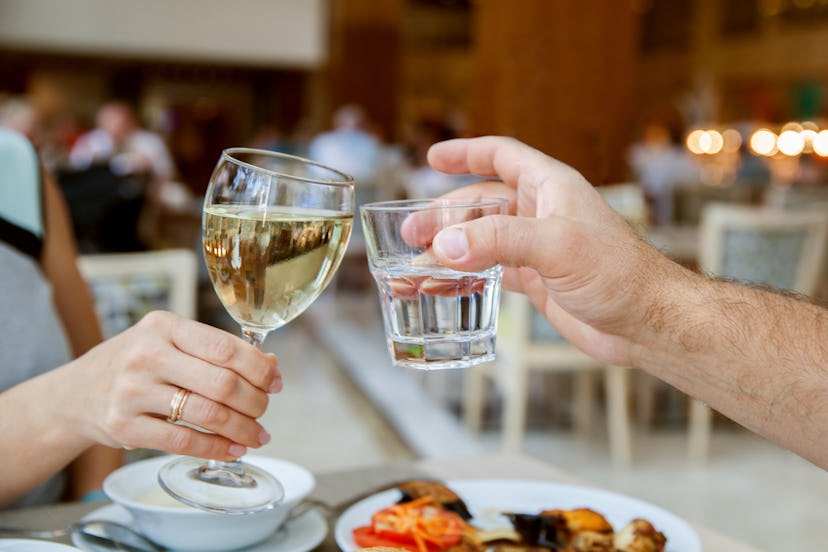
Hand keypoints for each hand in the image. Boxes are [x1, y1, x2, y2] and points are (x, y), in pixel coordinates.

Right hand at [61, 311, 281, 460]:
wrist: (76, 393)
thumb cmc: (136, 363)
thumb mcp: (171, 342)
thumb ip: (218, 351)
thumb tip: (271, 366)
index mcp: (164, 327)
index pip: (225, 347)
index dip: (259, 368)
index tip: (275, 382)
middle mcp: (147, 355)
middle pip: (222, 383)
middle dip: (254, 402)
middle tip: (264, 411)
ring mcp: (132, 392)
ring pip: (207, 414)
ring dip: (241, 429)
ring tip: (257, 435)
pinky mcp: (124, 427)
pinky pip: (183, 441)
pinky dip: (216, 448)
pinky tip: (233, 449)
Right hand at [426, 136, 684, 366]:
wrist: (647, 322)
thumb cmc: (617, 272)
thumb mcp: (555, 246)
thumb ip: (497, 241)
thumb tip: (442, 246)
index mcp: (550, 187)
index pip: (501, 156)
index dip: (466, 153)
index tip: (432, 158)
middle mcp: (541, 213)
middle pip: (480, 203)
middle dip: (443, 216)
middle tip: (410, 234)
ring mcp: (537, 248)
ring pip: (481, 240)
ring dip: (448, 250)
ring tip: (414, 267)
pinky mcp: (537, 280)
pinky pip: (490, 270)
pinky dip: (464, 276)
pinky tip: (442, 287)